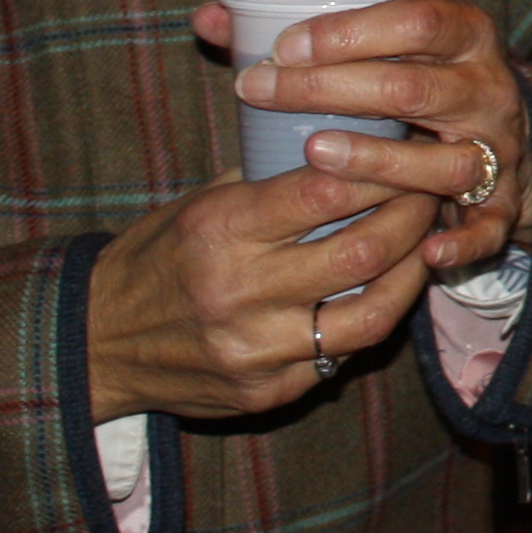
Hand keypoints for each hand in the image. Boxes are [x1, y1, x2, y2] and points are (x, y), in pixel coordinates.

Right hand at [85, 164, 433, 422]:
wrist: (96, 341)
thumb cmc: (158, 256)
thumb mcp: (201, 203)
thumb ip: (271, 178)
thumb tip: (352, 140)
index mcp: (221, 230)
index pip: (327, 191)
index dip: (383, 167)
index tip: (412, 147)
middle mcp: (240, 292)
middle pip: (364, 250)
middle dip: (414, 214)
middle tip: (435, 190)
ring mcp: (257, 349)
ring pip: (372, 313)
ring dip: (414, 272)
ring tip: (428, 242)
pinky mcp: (268, 393)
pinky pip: (343, 355)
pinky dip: (376, 318)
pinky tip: (391, 291)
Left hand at [216, 0, 531, 273]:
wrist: (497, 135)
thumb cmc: (414, 84)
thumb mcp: (381, 46)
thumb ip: (300, 35)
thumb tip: (207, 17)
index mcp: (465, 37)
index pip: (417, 21)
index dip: (351, 32)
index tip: (284, 46)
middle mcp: (488, 90)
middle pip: (417, 88)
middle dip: (335, 89)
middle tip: (261, 91)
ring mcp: (498, 149)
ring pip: (451, 161)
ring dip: (383, 160)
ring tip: (316, 153)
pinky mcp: (502, 202)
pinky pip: (488, 227)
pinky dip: (462, 240)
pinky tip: (425, 251)